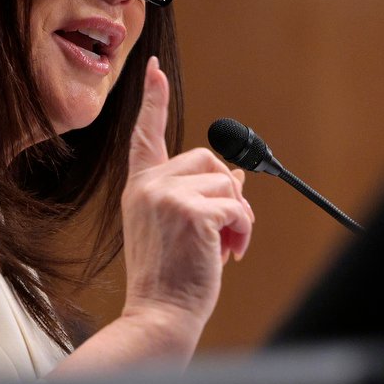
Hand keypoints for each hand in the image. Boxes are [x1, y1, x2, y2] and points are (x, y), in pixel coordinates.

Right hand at [118, 55, 252, 340]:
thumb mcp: (180, 230)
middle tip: (225, 231)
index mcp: (140, 189)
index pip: (145, 136)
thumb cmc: (171, 278)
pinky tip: (230, 253)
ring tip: (225, 246)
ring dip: (238, 216)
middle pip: (209, 160)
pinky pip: (238, 207)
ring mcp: (167, 196)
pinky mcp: (191, 211)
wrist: (160, 314)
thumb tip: (237, 177)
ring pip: (228, 183)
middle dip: (227, 194)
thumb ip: (198, 198)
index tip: (155, 70)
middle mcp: (149, 186)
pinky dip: (243, 231)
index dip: (153, 101)